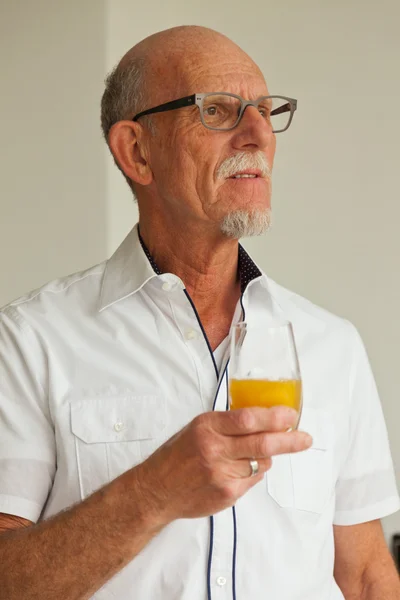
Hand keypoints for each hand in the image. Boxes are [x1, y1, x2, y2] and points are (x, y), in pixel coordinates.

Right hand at [134, 406, 311, 524]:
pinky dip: (254, 472)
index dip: (274, 416)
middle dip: (290, 440)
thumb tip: (264, 418)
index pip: (247, 418)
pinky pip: (253, 479)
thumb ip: (227, 423)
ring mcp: (221, 473)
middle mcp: (214, 449)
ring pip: (261, 462)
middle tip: (305, 437)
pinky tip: (240, 469)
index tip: (290, 415)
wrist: (157, 489)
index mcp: (207, 426)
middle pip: (262, 442)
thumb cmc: (179, 454)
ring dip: (267, 456)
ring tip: (256, 453)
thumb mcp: (198, 427)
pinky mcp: (226, 493)